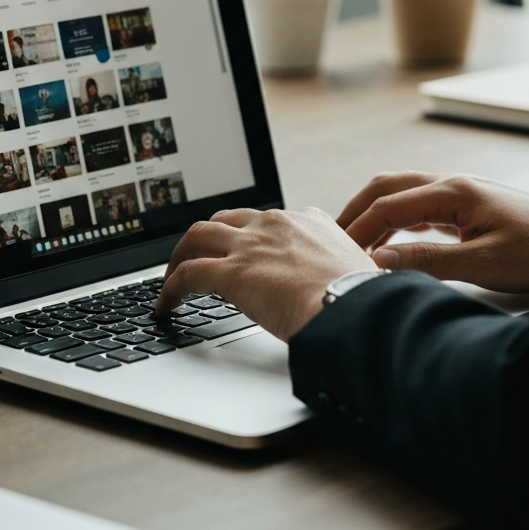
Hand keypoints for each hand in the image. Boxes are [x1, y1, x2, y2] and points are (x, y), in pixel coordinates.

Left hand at [156, 207, 376, 340]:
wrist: (355, 310)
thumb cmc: (363, 301)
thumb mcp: (357, 273)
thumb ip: (340, 273)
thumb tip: (343, 293)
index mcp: (310, 221)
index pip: (268, 220)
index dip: (249, 236)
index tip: (243, 252)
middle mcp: (278, 224)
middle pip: (226, 219)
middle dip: (208, 238)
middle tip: (199, 259)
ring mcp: (252, 245)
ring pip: (198, 236)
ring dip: (180, 255)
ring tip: (172, 278)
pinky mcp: (232, 272)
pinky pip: (187, 274)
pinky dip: (169, 288)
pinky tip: (165, 306)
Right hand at [338, 172, 528, 292]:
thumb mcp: (482, 264)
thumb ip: (427, 261)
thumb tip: (379, 261)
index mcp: (452, 192)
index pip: (387, 205)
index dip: (356, 228)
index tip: (334, 251)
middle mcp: (453, 184)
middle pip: (389, 188)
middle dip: (356, 212)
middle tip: (331, 238)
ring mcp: (462, 194)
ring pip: (405, 196)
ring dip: (377, 216)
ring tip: (355, 243)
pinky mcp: (471, 208)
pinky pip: (423, 209)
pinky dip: (399, 223)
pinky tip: (394, 244)